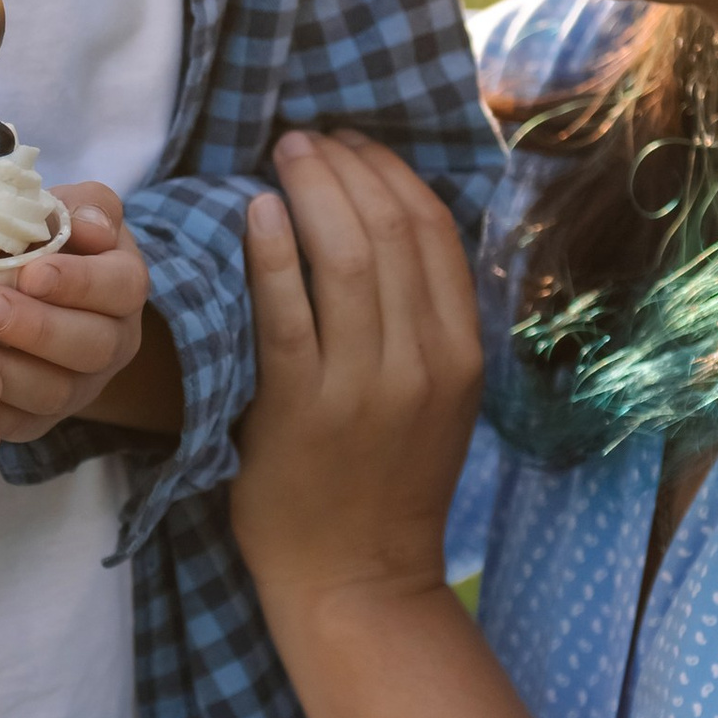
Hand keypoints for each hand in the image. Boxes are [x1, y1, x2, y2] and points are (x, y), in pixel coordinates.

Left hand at [0, 187, 152, 444]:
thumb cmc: (46, 241)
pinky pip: (17, 425)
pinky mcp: (38, 418)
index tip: (31, 272)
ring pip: (54, 393)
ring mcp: (79, 387)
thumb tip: (88, 226)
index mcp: (124, 286)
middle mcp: (112, 343)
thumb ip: (85, 206)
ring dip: (2, 370)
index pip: (119, 287)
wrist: (26, 293)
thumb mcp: (72, 210)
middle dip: (37, 329)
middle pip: (91, 346)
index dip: (79, 283)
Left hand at [233, 129, 479, 614]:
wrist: (358, 580)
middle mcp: (422, 363)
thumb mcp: (439, 404)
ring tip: (281, 156)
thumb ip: (427, 327)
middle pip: (389, 230)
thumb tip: (392, 236)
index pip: (435, 232)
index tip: (355, 145)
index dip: (392, 174)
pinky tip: (256, 212)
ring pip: (344, 257)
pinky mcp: (301, 408)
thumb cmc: (388, 488)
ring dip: (311, 190)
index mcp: (461, 355)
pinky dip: (273, 251)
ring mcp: (363, 386)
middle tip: (306, 137)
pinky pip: (285, 311)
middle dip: (347, 167)